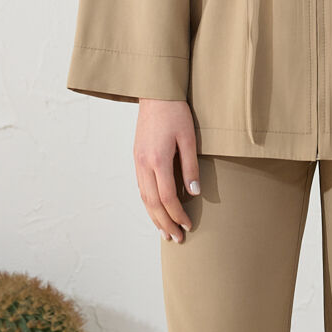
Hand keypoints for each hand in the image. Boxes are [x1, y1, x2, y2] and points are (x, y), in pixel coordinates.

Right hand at [134, 98, 200, 241]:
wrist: (155, 93)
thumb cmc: (175, 112)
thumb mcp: (188, 137)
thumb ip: (190, 166)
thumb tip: (194, 193)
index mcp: (157, 160)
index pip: (167, 197)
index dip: (178, 214)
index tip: (189, 225)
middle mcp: (143, 164)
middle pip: (152, 203)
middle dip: (165, 223)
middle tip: (176, 238)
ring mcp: (137, 161)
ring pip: (143, 197)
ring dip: (154, 217)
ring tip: (164, 232)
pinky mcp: (137, 157)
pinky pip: (140, 187)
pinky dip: (148, 203)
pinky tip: (155, 210)